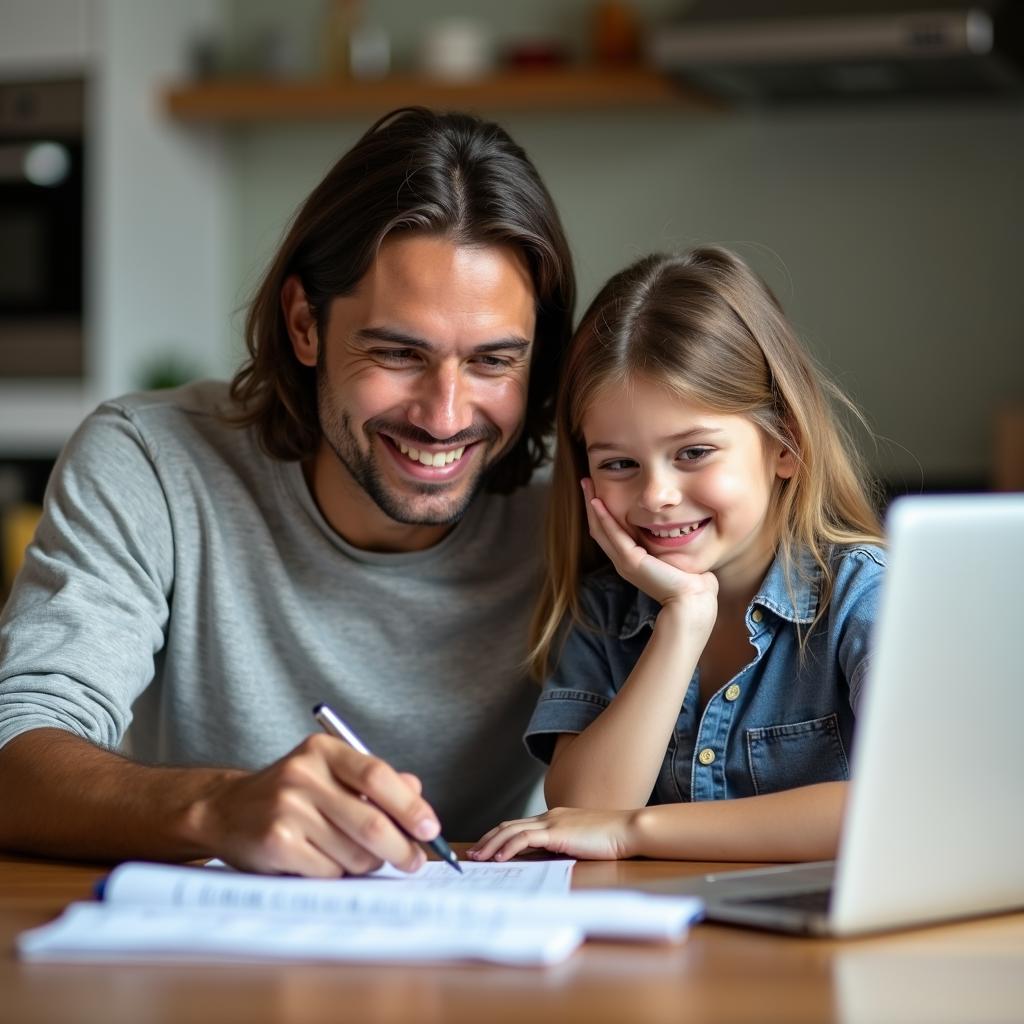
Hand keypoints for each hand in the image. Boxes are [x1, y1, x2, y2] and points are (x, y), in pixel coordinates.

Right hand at [193, 734, 439, 877]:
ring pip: (354, 853)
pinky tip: (324, 862)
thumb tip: (417, 794)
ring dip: (367, 864)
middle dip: (402, 849)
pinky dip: (337, 875)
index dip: (410, 806)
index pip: (378, 776)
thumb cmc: (291, 794)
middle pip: (372, 822)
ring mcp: (287, 809)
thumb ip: (375, 782)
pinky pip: (329, 872)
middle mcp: (304, 774)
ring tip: (356, 857)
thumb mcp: (331, 773)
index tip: (430, 828)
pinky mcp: (275, 843)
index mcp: (323, 750)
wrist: (225, 810)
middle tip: (414, 861)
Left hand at [466, 807, 638, 862]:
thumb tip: (545, 857)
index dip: (498, 836)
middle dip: (488, 840)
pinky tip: (499, 858)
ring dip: (491, 845)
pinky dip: (509, 847)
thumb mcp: (579, 841)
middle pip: (508, 825)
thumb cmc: (609, 839)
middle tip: (472, 855)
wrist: (627, 829)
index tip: (485, 848)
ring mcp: (552, 823)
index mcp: (554, 818)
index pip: (518, 825)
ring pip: (511, 830)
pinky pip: (525, 838)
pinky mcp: (557, 833)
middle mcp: (548, 817)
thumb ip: (562, 845)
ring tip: (478, 858)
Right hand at [582, 479, 717, 632]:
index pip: (610, 532)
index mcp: (632, 561)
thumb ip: (674, 545)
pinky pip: (612, 534)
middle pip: (599, 528)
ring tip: (586, 485)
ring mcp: (624, 562)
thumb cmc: (692, 584)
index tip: (598, 492)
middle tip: (585, 482)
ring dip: (592, 506)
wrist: (693, 601)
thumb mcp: (677, 558)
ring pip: (600, 529)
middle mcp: (623, 562)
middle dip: (591, 504)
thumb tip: (686, 528)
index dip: (602, 512)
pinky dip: (603, 517)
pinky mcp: (630, 561)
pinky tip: (597, 502)